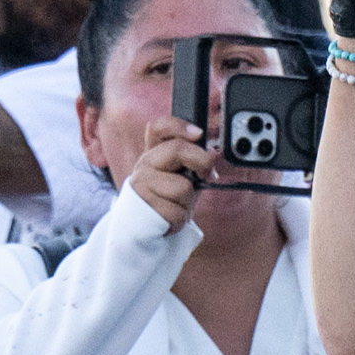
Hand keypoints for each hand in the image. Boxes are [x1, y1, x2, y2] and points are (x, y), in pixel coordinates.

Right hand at [116, 114, 213, 229]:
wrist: (145, 229)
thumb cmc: (168, 199)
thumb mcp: (183, 177)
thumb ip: (195, 162)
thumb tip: (212, 153)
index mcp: (153, 152)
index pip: (158, 127)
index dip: (179, 126)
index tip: (198, 133)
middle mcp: (144, 164)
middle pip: (177, 149)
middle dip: (201, 161)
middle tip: (207, 175)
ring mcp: (141, 185)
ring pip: (182, 187)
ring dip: (187, 201)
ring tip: (176, 205)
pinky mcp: (145, 208)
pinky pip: (178, 212)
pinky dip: (181, 219)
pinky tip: (170, 218)